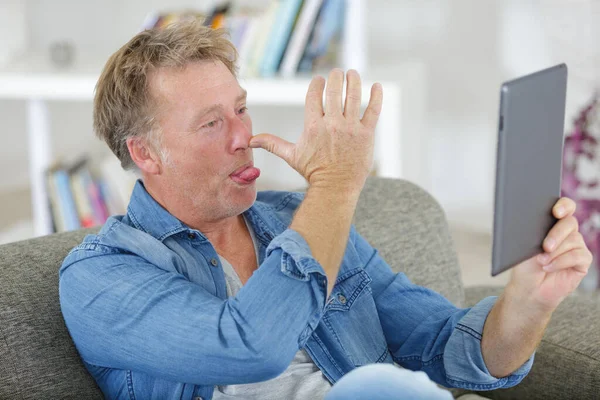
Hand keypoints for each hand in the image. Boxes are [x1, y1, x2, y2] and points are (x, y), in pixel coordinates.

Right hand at [249, 69, 382, 191]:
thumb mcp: (291, 155)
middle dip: (335, 77)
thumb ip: (272, 143)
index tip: (319, 80)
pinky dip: (376, 96)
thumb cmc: (313, 171)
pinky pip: (373, 110)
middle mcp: (332, 124)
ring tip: (352, 73)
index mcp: (313, 126)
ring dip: (353, 81)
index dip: (317, 84)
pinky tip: (377, 86)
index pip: (314, 95)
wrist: (335, 188)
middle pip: (334, 91)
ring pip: (353, 96)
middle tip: (337, 72)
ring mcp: (351, 128)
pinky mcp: (366, 134)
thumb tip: (251, 141)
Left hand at [507, 197, 592, 311]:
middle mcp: (567, 232)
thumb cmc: (524, 264)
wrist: (528, 287)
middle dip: (556, 234)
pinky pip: (577, 256)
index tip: (556, 212)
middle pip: (570, 223)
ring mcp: (576, 245)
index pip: (565, 207)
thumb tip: (532, 222)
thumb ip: (531, 232)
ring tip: (541, 262)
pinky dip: (561, 262)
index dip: (563, 206)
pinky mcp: (583, 261)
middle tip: (545, 246)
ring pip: (573, 240)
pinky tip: (549, 267)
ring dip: (555, 253)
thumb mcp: (523, 246)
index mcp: (552, 222)